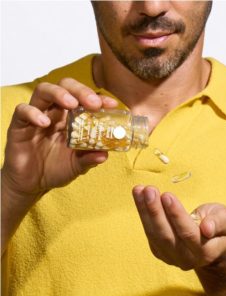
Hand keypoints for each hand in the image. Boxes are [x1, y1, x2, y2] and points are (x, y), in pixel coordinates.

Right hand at [2, 78, 117, 203]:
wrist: (32, 184)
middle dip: (80, 91)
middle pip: (65, 87)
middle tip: (93, 103)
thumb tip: (104, 155)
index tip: (111, 105)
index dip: (98, 98)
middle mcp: (56, 113)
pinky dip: (33, 112)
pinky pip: (22, 111)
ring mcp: (37, 116)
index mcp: (72, 119)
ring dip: (59, 94)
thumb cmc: (57, 169)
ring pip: (44, 91)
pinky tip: (44, 123)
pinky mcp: (19, 125)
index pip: (85, 100)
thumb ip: (89, 159)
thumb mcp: (77, 165)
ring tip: (71, 104)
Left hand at [132, 185, 225, 269]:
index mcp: (205, 251)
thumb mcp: (225, 219)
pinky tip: (139, 195)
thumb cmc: (217, 225)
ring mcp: (170, 257)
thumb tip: (207, 228)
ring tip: (139, 190)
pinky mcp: (159, 251)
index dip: (176, 215)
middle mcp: (186, 258)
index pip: (188, 233)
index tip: (167, 195)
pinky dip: (142, 212)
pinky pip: (148, 231)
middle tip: (149, 190)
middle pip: (166, 235)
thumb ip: (219, 222)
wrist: (209, 242)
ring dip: (144, 210)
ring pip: (154, 234)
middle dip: (155, 211)